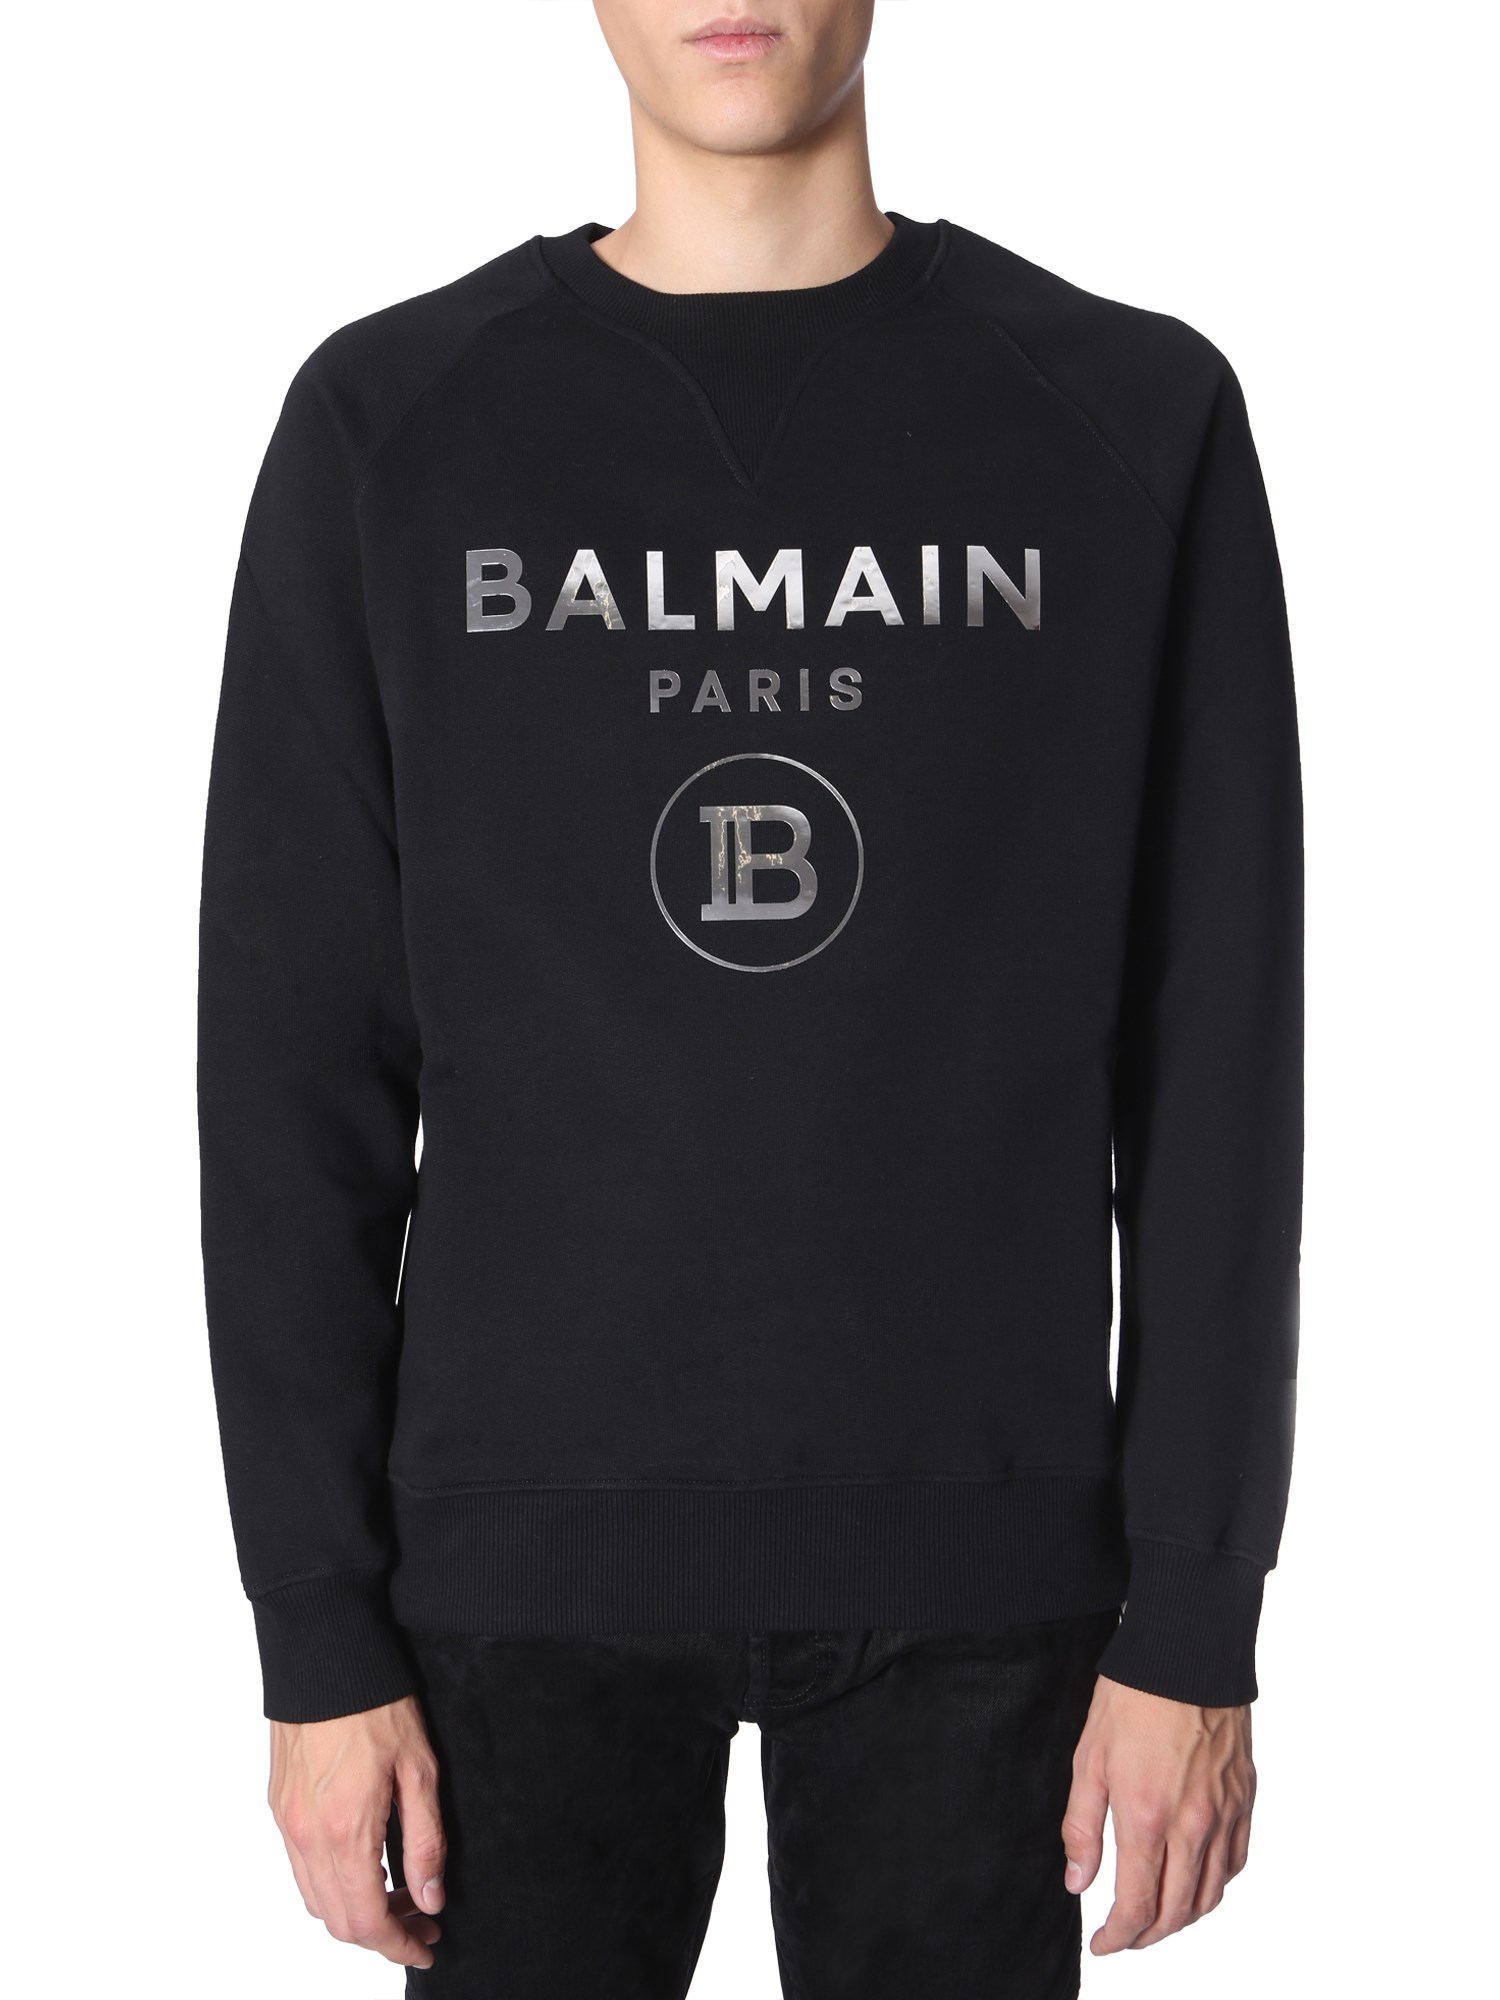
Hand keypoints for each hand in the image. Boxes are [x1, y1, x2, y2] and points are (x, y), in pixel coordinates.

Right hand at [269, 1694, 447, 1968]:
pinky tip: (364, 1862)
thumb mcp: (420, 1769)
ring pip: (315, 1898)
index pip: (367, 1920)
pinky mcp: (278, 1806)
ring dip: (355, 1911)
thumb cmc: (377, 1703)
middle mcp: (306, 1836)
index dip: (399, 1944)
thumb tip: (431, 1898)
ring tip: (398, 1893)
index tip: (427, 1945)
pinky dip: (330, 1884)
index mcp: (345, 1831)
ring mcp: (286, 1823)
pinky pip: (300, 1868)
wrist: (325, 1656)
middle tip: (422, 1919)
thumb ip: (426, 1841)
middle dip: (382, 1933)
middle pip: (338, 1921)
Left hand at [1061, 1673, 1254, 1952]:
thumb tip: (1078, 1882)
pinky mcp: (1244, 1799)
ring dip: (1183, 1918)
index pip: (1138, 1906)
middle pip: (1177, 1912)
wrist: (1187, 1653)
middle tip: (1125, 1937)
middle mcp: (1193, 1826)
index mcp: (1148, 1818)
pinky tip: (1197, 1880)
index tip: (1102, 1943)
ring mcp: (1224, 1814)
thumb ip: (1082, 1827)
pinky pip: (1236, 1861)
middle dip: (1148, 1936)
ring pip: (1211, 1894)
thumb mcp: (1089, 1758)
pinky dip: (1217, 1884)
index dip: (1118, 1937)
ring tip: (1158, 1917)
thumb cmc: (1133, 1697)